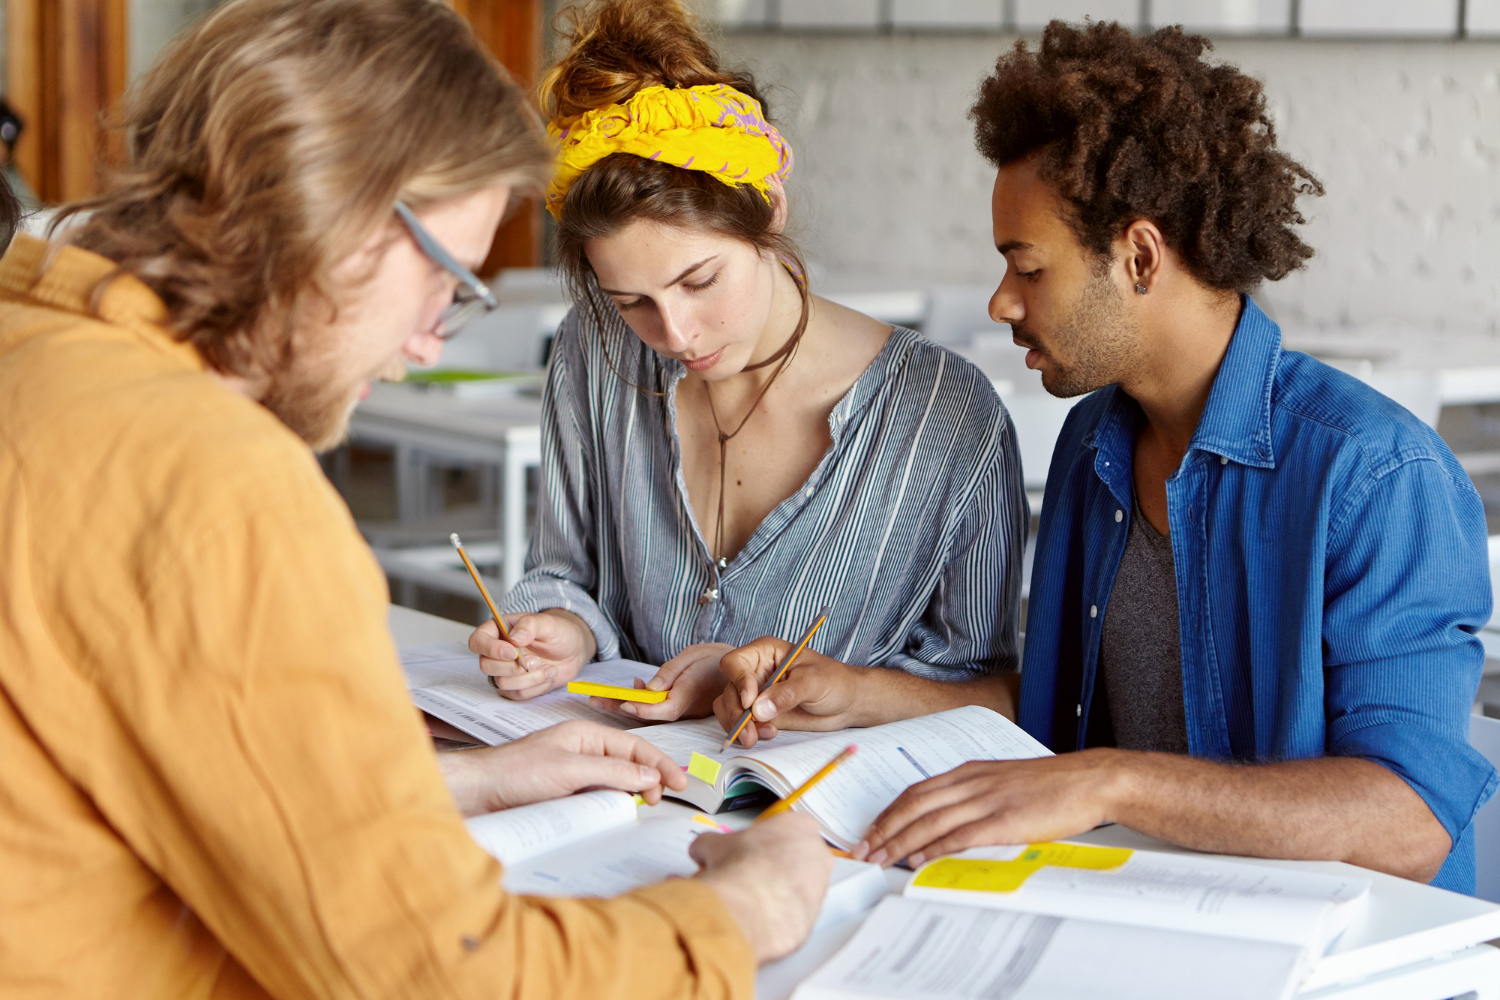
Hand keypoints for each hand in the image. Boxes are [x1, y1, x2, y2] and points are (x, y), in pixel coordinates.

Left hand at [436, 719, 687, 815]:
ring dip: (630, 795)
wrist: (477, 793)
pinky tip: (616, 815)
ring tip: (642, 808)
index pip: (635, 746)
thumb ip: (613, 771)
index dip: (660, 763)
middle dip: (649, 780)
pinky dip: (611, 806)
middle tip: (660, 801)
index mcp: (587, 735)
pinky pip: (598, 798)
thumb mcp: (570, 769)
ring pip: (615, 783)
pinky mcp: (565, 794)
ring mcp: (575, 774)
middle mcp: (584, 752)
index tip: (680, 782)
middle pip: (629, 764)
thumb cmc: (514, 772)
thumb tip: (650, 776)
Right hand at [469, 609, 594, 700]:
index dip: (491, 649)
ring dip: (529, 678)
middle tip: (537, 661)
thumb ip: (530, 625)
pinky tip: (548, 674)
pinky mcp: (515, 687)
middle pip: (486, 666)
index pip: (478, 641)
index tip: (512, 652)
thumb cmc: (558, 632)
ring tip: (549, 667)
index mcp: (497, 630)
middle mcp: (496, 652)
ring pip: (502, 683)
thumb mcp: (548, 622)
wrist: (573, 650)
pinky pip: (517, 694)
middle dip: (514, 667)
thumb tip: (514, 637)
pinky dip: (536, 686)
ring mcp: (504, 671)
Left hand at [589, 643, 733, 722]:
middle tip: (593, 700)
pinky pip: (655, 710)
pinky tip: (630, 691)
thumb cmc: (713, 659)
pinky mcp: (679, 710)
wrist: (737, 670)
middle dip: (617, 707)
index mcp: (687, 697)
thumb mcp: (690, 657)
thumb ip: (669, 673)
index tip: (621, 703)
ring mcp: (680, 712)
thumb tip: (646, 688)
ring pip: (648, 713)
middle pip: (646, 714)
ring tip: (599, 697)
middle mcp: (683, 709)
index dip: (639, 708)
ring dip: (623, 705)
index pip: (660, 709)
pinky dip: (638, 702)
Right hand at [691, 812, 832, 962]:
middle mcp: (817, 853)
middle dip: (772, 866)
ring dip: (776, 891)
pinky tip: (758, 914)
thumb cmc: (741, 869)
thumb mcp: (713, 845)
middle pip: (795, 857)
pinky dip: (778, 914)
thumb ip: (711, 844)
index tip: (749, 849)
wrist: (747, 907)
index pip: (785, 828)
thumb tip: (703, 850)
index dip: (763, 840)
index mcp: (799, 826)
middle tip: (746, 874)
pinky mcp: (814, 915)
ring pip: (797, 886)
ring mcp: (819, 886)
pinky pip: (795, 912)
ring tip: (748, 897)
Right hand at [713, 637, 866, 748]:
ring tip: (758, 737)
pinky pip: (740, 723)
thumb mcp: (813, 682)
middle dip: (736, 713)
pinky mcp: (760, 714)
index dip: (738, 682)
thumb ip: (786, 694)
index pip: (735, 662)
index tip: (751, 702)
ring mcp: (756, 694)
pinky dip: (747, 732)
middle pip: (729, 690)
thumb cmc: (834, 681)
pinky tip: (768, 734)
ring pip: (729, 708)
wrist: (847, 703)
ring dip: (738, 726)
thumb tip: (758, 710)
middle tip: (749, 733)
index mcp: (765, 653)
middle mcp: (755, 672)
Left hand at [852, 750, 1123, 867]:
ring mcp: (987, 800)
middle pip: (914, 805)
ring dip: (900, 841)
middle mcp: (972, 782)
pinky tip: (920, 857)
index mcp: (969, 772)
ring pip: (930, 820)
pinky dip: (935, 846)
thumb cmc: (1050, 785)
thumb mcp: (1002, 781)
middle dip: (884, 828)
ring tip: (880, 858)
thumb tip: (946, 822)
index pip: (915, 791)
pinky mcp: (1005, 819)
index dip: (889, 812)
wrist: (1089, 780)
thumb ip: (973, 796)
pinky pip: (961, 834)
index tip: (871, 830)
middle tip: (863, 849)